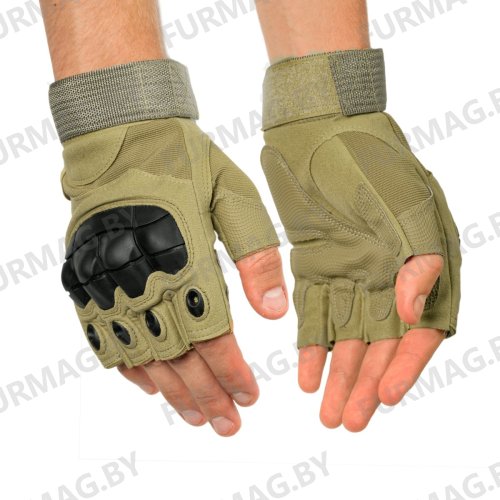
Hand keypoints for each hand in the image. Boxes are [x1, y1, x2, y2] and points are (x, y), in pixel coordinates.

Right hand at [60, 117, 286, 435]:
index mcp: (187, 261)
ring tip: (194, 416)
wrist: (125, 135)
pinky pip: (104, 336)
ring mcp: (111, 283)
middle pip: (179, 356)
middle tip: (227, 423)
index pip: (213, 337)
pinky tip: (147, 384)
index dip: (231, 373)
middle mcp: (145, 280)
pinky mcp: (88, 279)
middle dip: (207, 394)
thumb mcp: (236, 197)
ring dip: (171, 391)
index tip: (249, 397)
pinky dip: (127, 366)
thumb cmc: (186, 161)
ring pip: (143, 355)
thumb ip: (256, 255)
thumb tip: (274, 312)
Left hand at [260, 50, 460, 430]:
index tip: (385, 395)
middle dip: (365, 384)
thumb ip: (420, 256)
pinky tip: (306, 375)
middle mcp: (388, 275)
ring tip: (327, 412)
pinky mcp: (316, 266)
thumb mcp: (407, 200)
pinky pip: (314, 314)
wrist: (320, 129)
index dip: (404, 365)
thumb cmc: (370, 158)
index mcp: (421, 262)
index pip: (420, 328)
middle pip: (379, 343)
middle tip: (348, 421)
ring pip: (346, 336)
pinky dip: (311, 345)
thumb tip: (411, 307)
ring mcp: (351, 273)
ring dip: (338, 375)